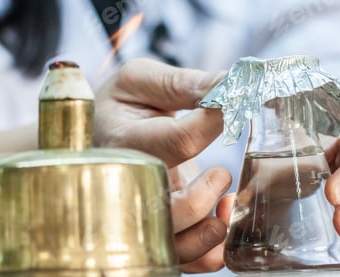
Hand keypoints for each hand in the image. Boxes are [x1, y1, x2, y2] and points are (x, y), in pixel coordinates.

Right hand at [94, 58, 230, 271]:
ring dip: (208, 233)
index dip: (216, 120)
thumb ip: (180, 82)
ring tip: (225, 202)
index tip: (238, 101)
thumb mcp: (139, 80)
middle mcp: (129, 182)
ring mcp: (141, 209)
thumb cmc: (122, 105)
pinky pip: (181, 258)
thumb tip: (229, 83)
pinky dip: (209, 252)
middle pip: (164, 212)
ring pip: (171, 245)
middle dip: (201, 199)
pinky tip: (220, 220)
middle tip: (221, 171)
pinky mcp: (156, 224)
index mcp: (125, 140)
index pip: (176, 141)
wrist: (100, 134)